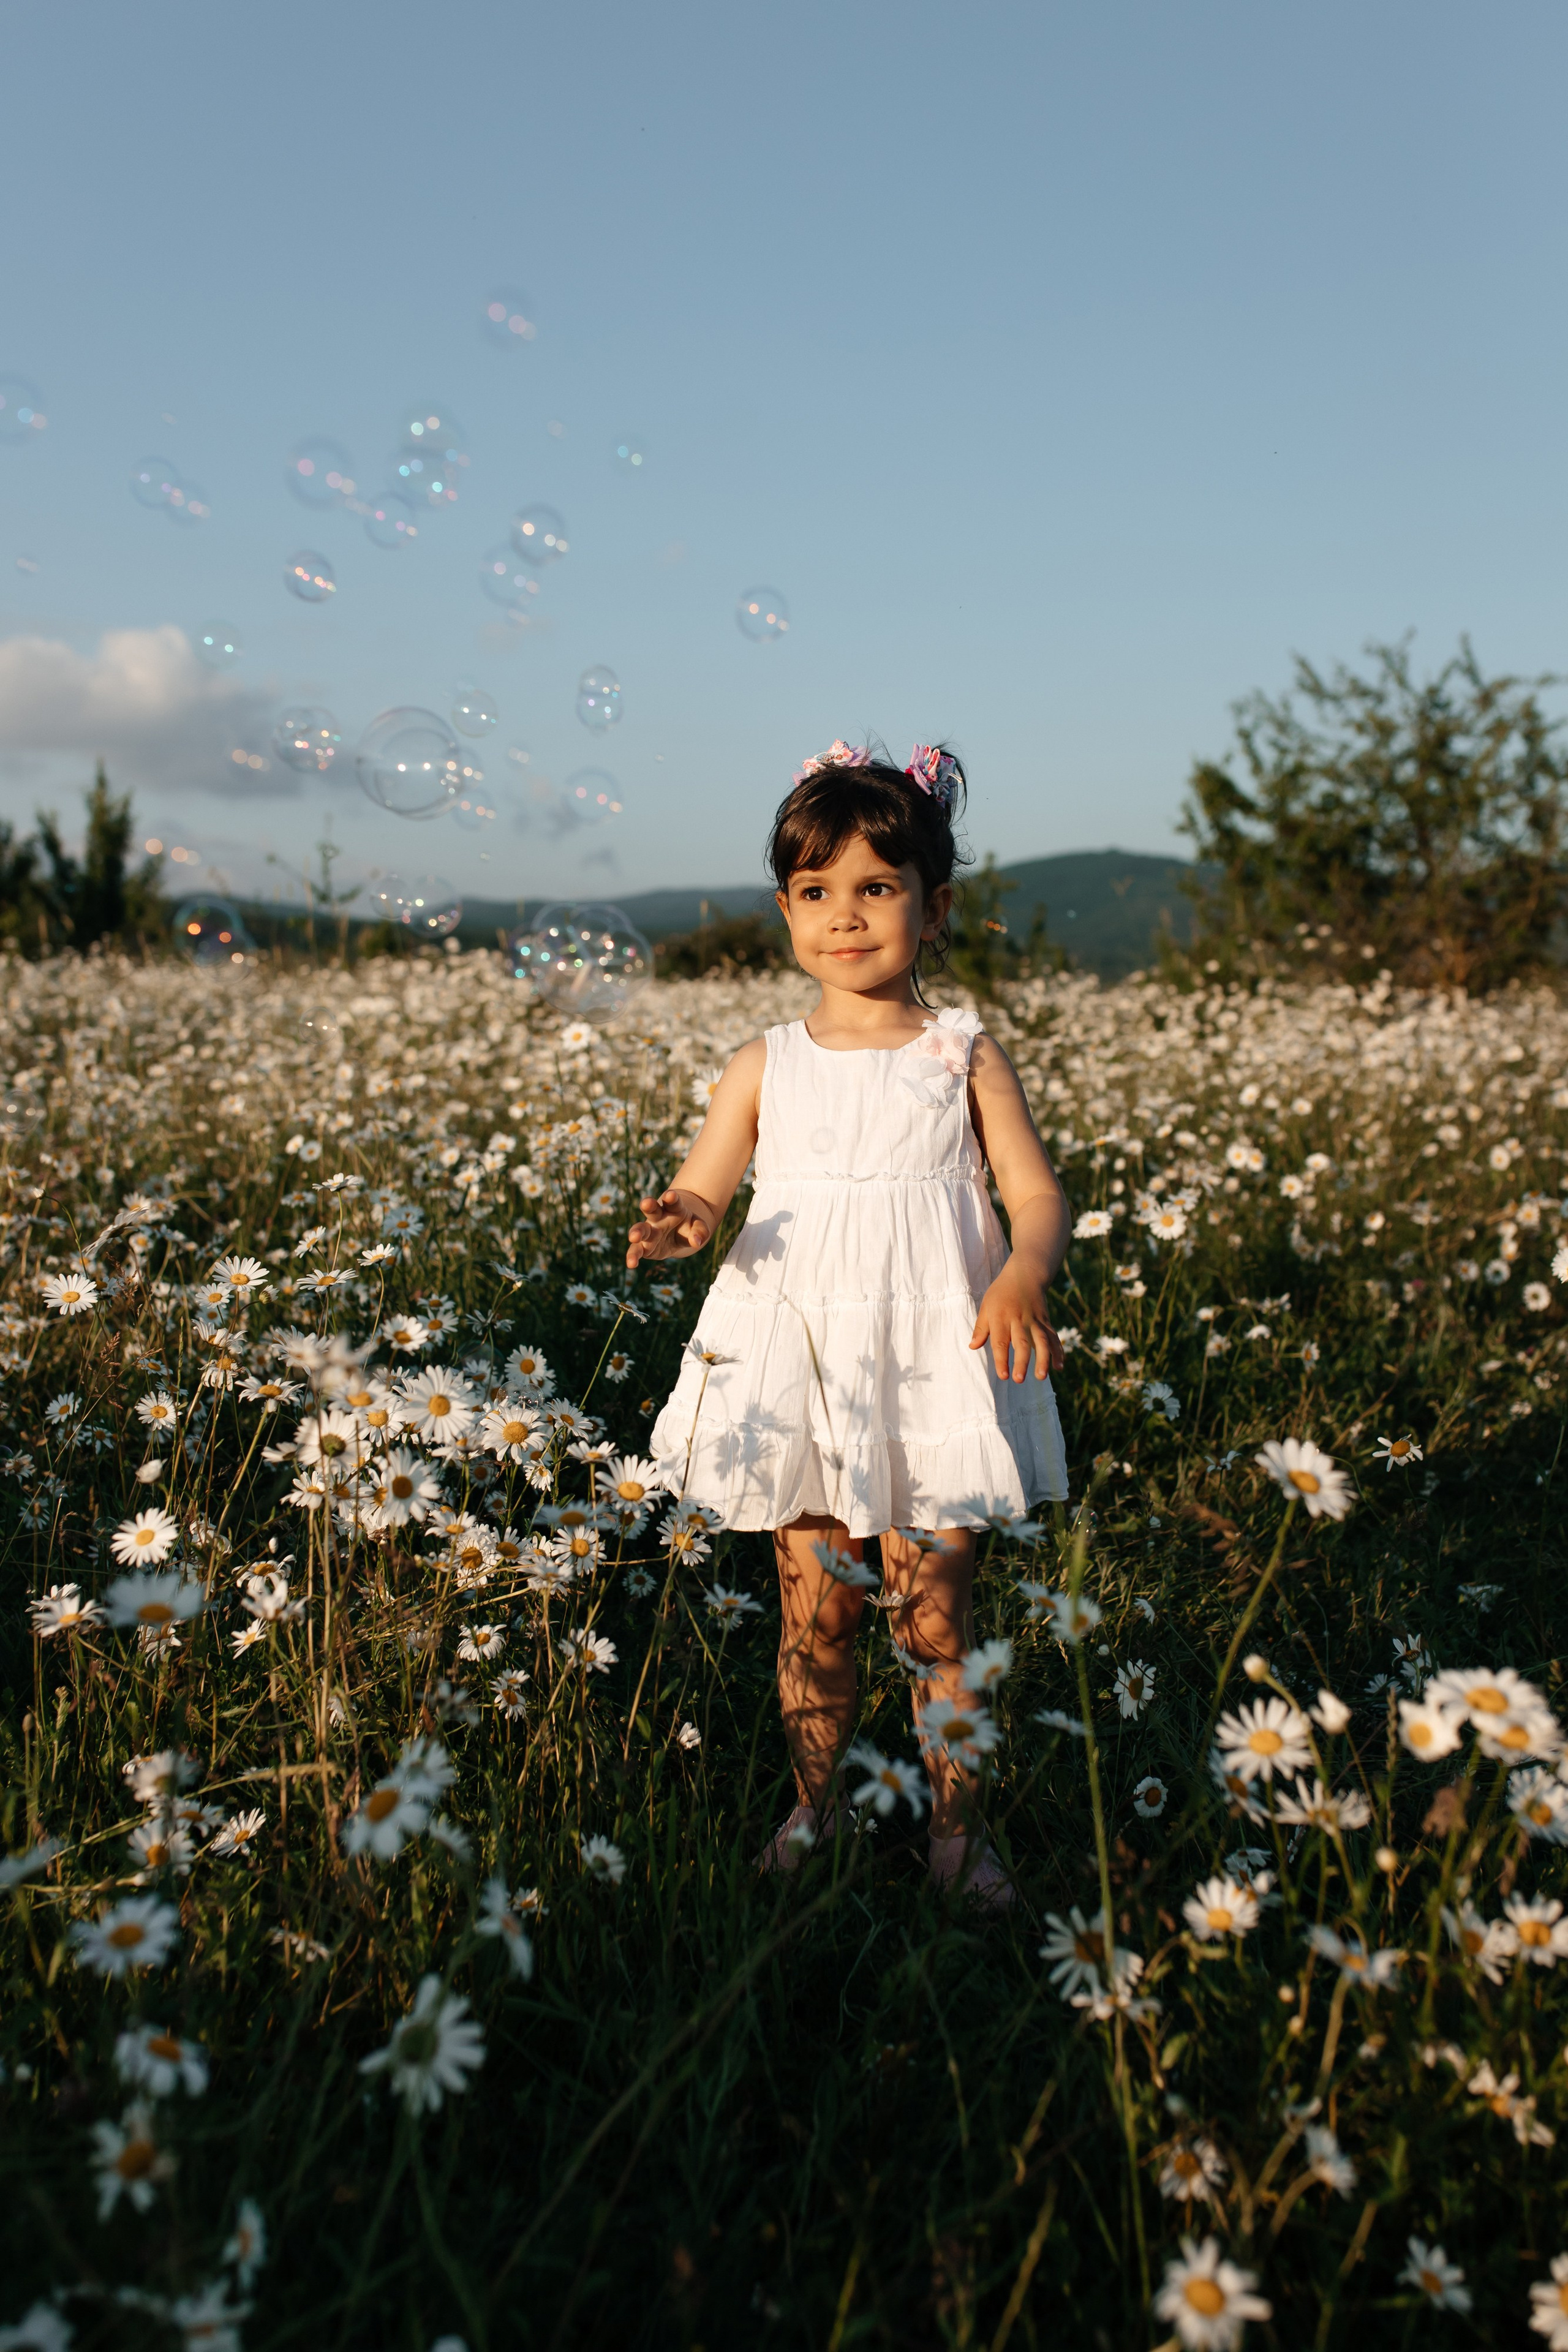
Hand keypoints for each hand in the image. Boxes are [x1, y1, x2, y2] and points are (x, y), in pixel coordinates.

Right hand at [626, 1188, 716, 1270]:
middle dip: (648, 1206)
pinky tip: (631, 1263)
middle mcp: (658, 1218)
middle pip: (652, 1210)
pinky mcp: (644, 1246)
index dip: (671, 1198)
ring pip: (640, 1229)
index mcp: (673, 1208)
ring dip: (636, 1232)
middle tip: (646, 1203)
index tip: (671, 1195)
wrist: (677, 1233)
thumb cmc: (687, 1226)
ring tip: (633, 1237)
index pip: (672, 1201)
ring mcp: (649, 1231)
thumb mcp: (698, 1226)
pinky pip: (637, 1250)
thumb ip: (700, 1231)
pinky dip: (633, 1256)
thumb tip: (697, 1242)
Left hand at [969, 1261, 1063, 1381]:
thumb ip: (981, 1328)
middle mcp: (1019, 1320)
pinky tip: (1059, 1366)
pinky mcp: (1046, 1320)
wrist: (1025, 1274)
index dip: (1002, 1360)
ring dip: (1043, 1359)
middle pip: (1022, 1343)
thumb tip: (973, 1346)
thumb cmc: (1001, 1293)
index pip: (1000, 1342)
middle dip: (1022, 1362)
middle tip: (1019, 1379)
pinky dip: (1057, 1351)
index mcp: (1001, 1317)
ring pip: (1041, 1341)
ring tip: (1042, 1376)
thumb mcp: (986, 1306)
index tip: (1003, 1376)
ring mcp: (1035, 1320)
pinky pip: (1053, 1337)